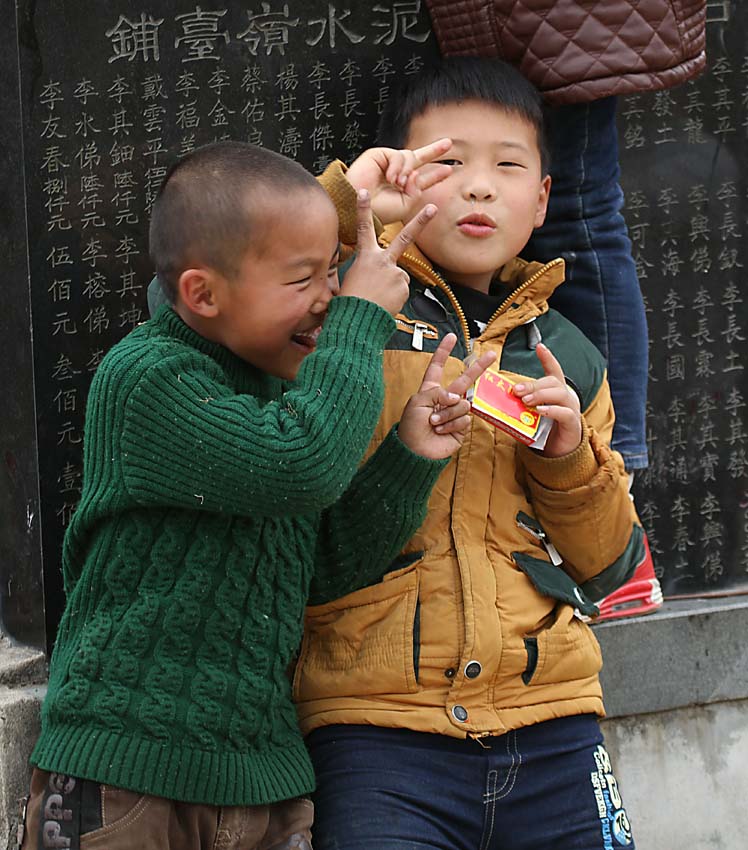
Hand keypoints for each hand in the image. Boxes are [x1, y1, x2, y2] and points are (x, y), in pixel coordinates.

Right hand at [340, 189, 436, 315]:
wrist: (357, 321)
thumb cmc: (350, 303)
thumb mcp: (350, 280)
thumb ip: (366, 270)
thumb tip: (375, 273)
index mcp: (365, 257)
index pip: (363, 228)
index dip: (362, 209)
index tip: (363, 192)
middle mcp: (383, 261)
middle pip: (405, 237)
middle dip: (421, 221)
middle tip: (432, 208)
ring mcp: (396, 273)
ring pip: (400, 276)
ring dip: (393, 285)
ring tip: (378, 298)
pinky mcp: (404, 287)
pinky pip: (402, 290)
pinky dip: (395, 297)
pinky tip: (385, 303)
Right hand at [346, 139, 452, 223]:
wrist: (359, 207)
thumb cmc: (379, 210)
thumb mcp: (406, 205)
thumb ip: (417, 190)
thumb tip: (416, 173)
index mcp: (403, 188)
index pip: (422, 179)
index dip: (435, 175)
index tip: (448, 170)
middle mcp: (397, 174)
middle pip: (419, 158)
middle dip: (433, 151)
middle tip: (448, 144)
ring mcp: (388, 164)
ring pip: (411, 158)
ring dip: (407, 171)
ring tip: (398, 184)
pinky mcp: (379, 155)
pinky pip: (398, 156)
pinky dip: (397, 167)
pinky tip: (390, 178)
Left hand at [398, 334, 496, 458]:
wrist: (415, 451)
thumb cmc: (411, 427)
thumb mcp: (418, 402)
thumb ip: (438, 392)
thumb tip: (457, 397)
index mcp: (431, 390)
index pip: (437, 367)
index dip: (444, 352)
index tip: (451, 337)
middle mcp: (445, 399)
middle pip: (464, 379)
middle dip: (478, 367)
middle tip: (491, 355)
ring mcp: (454, 413)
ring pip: (462, 404)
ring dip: (447, 414)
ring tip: (434, 423)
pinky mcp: (461, 427)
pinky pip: (464, 419)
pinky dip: (452, 424)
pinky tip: (441, 431)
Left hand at [512, 343, 582, 457]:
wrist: (559, 452)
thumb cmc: (544, 429)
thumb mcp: (530, 414)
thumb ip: (520, 405)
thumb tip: (498, 399)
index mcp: (555, 391)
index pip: (553, 370)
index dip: (547, 358)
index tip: (539, 346)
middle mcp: (565, 396)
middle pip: (552, 382)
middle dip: (533, 384)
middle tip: (516, 390)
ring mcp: (571, 409)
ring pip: (559, 394)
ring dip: (540, 395)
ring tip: (525, 401)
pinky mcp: (572, 423)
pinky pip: (564, 413)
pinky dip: (551, 410)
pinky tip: (540, 411)